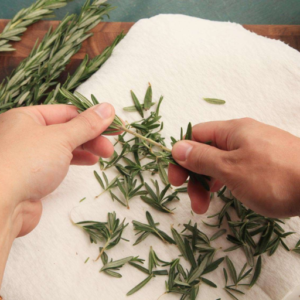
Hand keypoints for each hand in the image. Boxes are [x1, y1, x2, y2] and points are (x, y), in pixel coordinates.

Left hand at [0, 103, 115, 238]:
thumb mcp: (61, 138)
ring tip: (105, 153)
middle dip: (92, 136)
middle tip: (111, 145)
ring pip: (64, 146)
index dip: (92, 118)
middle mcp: (26, 134)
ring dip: (86, 147)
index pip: (67, 112)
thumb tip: (108, 108)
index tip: (113, 125)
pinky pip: (59, 162)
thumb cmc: (26, 163)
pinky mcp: (33, 175)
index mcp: (27, 117)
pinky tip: (90, 161)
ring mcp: (29, 155)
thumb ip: (86, 124)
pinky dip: (76, 159)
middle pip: (68, 129)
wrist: (1, 206)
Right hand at [168, 118, 299, 217]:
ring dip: (209, 182)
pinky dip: (227, 182)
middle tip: (195, 203)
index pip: (195, 135)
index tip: (176, 180)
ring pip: (221, 163)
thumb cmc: (274, 177)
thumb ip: (201, 158)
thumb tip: (176, 147)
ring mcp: (255, 150)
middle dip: (195, 176)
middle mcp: (242, 136)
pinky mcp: (266, 164)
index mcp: (231, 131)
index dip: (182, 155)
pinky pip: (237, 169)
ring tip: (208, 205)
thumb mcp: (230, 168)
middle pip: (206, 151)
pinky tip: (231, 194)